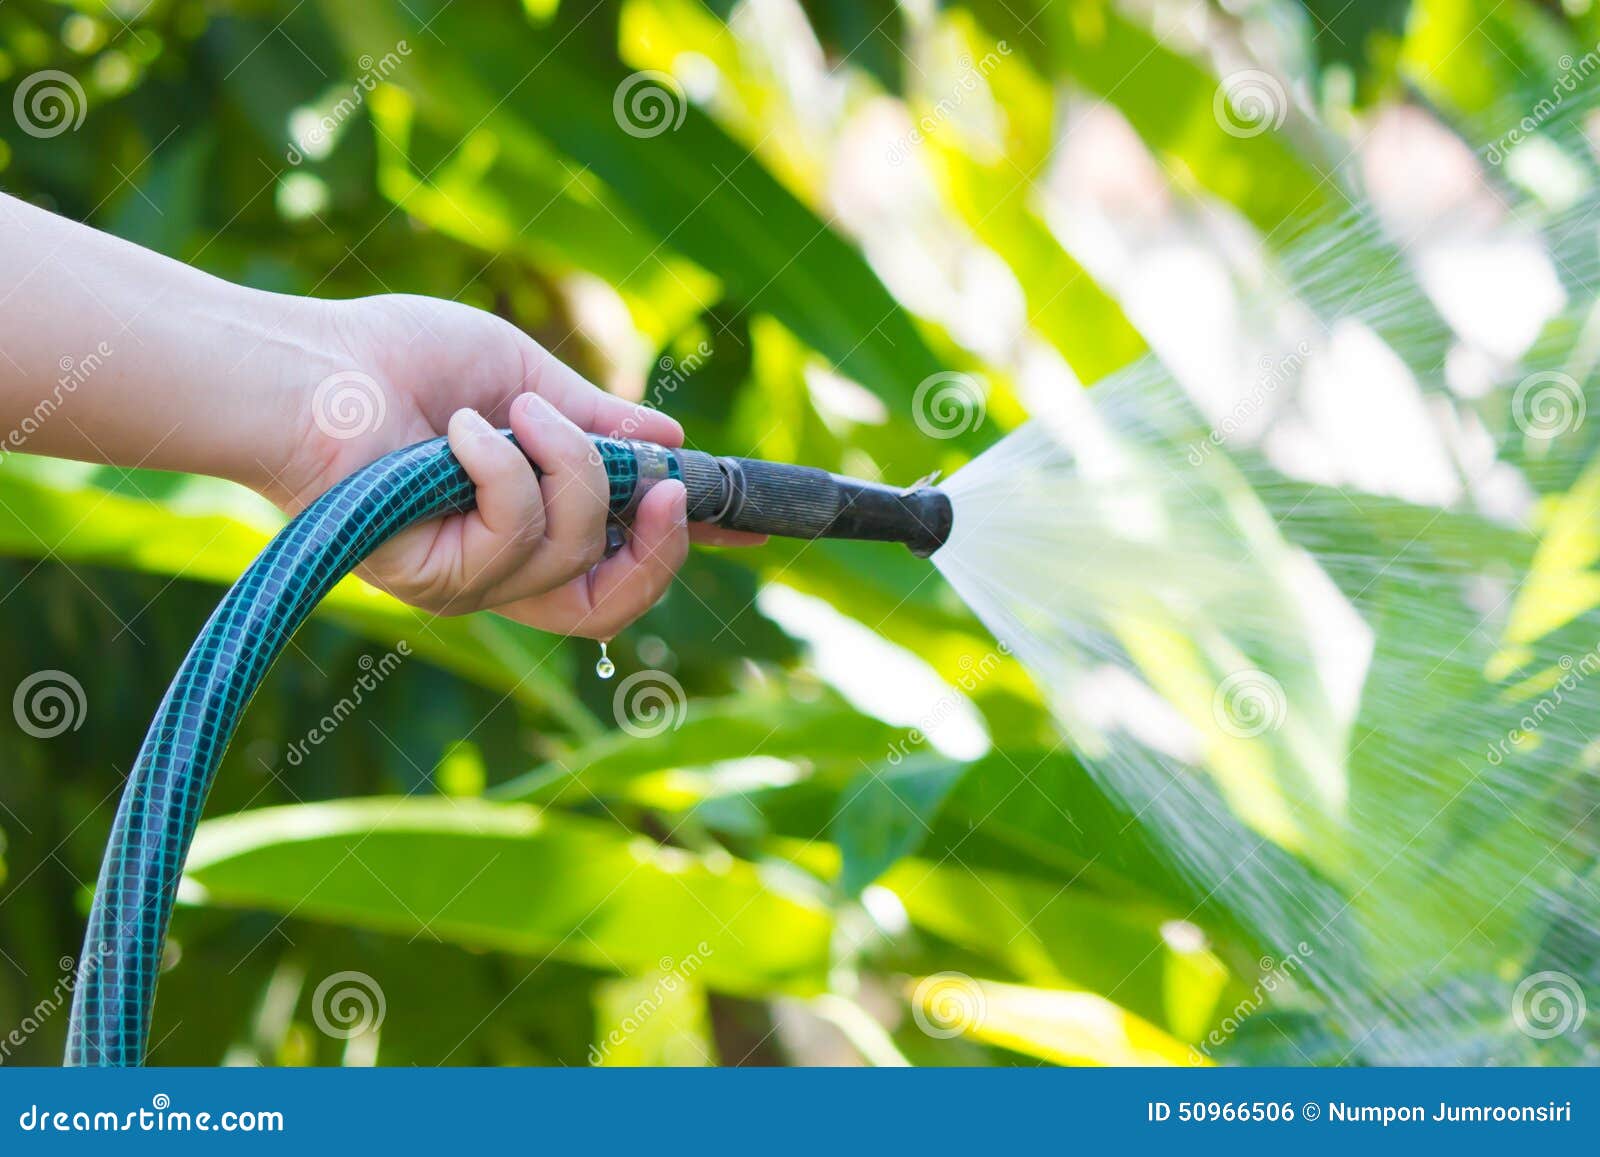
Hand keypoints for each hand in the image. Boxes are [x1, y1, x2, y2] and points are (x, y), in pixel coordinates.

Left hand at [267, 294, 759, 638]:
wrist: (304, 365)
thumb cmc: (399, 359)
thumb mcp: (526, 379)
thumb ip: (597, 422)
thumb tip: (674, 441)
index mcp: (526, 523)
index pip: (620, 557)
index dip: (685, 547)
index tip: (752, 526)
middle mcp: (500, 570)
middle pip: (612, 604)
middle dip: (661, 548)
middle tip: (672, 488)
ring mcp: (466, 582)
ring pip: (573, 554)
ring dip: (566, 466)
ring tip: (517, 410)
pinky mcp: (429, 579)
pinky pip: (512, 535)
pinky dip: (502, 468)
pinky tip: (458, 432)